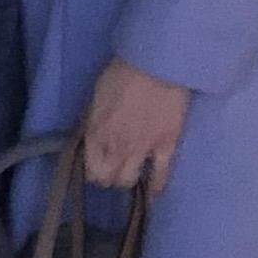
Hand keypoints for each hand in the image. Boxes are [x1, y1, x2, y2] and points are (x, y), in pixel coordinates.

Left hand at [80, 56, 189, 194]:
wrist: (156, 64)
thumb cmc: (123, 72)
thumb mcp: (97, 95)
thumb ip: (94, 120)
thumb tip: (93, 134)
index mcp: (96, 133)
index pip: (90, 168)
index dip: (93, 170)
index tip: (98, 165)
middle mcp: (115, 147)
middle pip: (108, 178)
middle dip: (108, 177)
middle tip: (113, 169)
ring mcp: (142, 150)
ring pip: (129, 180)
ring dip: (127, 179)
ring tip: (131, 174)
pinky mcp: (166, 147)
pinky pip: (161, 176)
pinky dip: (156, 187)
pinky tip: (154, 193)